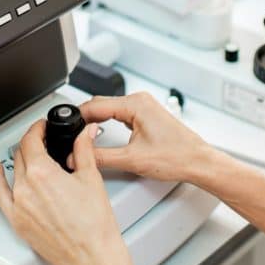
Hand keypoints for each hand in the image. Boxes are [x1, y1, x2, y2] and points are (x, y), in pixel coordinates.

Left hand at [0, 120, 147, 264]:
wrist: (91, 257)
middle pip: (22, 155)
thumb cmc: (94, 225)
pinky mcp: (17, 222)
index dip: (37, 129)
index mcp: (42, 174)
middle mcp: (26, 189)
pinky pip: (0, 196)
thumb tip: (84, 134)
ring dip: (21, 160)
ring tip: (30, 155)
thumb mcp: (91, 178)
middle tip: (44, 140)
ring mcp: (19, 207)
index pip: (31, 140)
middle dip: (33, 143)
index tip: (43, 127)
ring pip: (13, 172)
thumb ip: (84, 150)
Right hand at [79, 92, 213, 184]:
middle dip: (85, 118)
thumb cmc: (176, 157)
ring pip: (111, 108)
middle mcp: (140, 101)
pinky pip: (120, 113)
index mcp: (135, 104)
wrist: (198, 163)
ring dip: (97, 119)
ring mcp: (144, 107)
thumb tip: (81, 156)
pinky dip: (109, 121)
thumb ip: (100, 157)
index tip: (66, 128)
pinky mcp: (147, 115)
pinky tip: (103, 132)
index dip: (78, 118)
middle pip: (101, 104)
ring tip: (84, 134)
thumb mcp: (132, 160)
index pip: (95, 106)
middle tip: (71, 134)